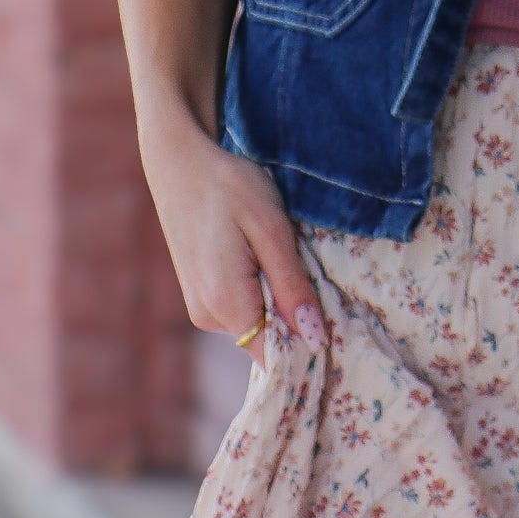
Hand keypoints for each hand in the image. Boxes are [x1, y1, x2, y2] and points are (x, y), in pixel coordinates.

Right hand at [140, 99, 323, 356]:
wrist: (180, 161)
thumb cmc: (228, 186)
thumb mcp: (271, 229)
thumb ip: (292, 287)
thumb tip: (315, 338)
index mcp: (225, 302)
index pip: (277, 356)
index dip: (309, 346)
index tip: (339, 328)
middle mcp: (207, 316)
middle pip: (269, 341)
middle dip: (297, 319)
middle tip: (313, 275)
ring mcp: (200, 308)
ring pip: (257, 325)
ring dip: (279, 302)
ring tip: (282, 257)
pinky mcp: (200, 296)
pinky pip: (242, 310)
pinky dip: (262, 293)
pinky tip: (264, 259)